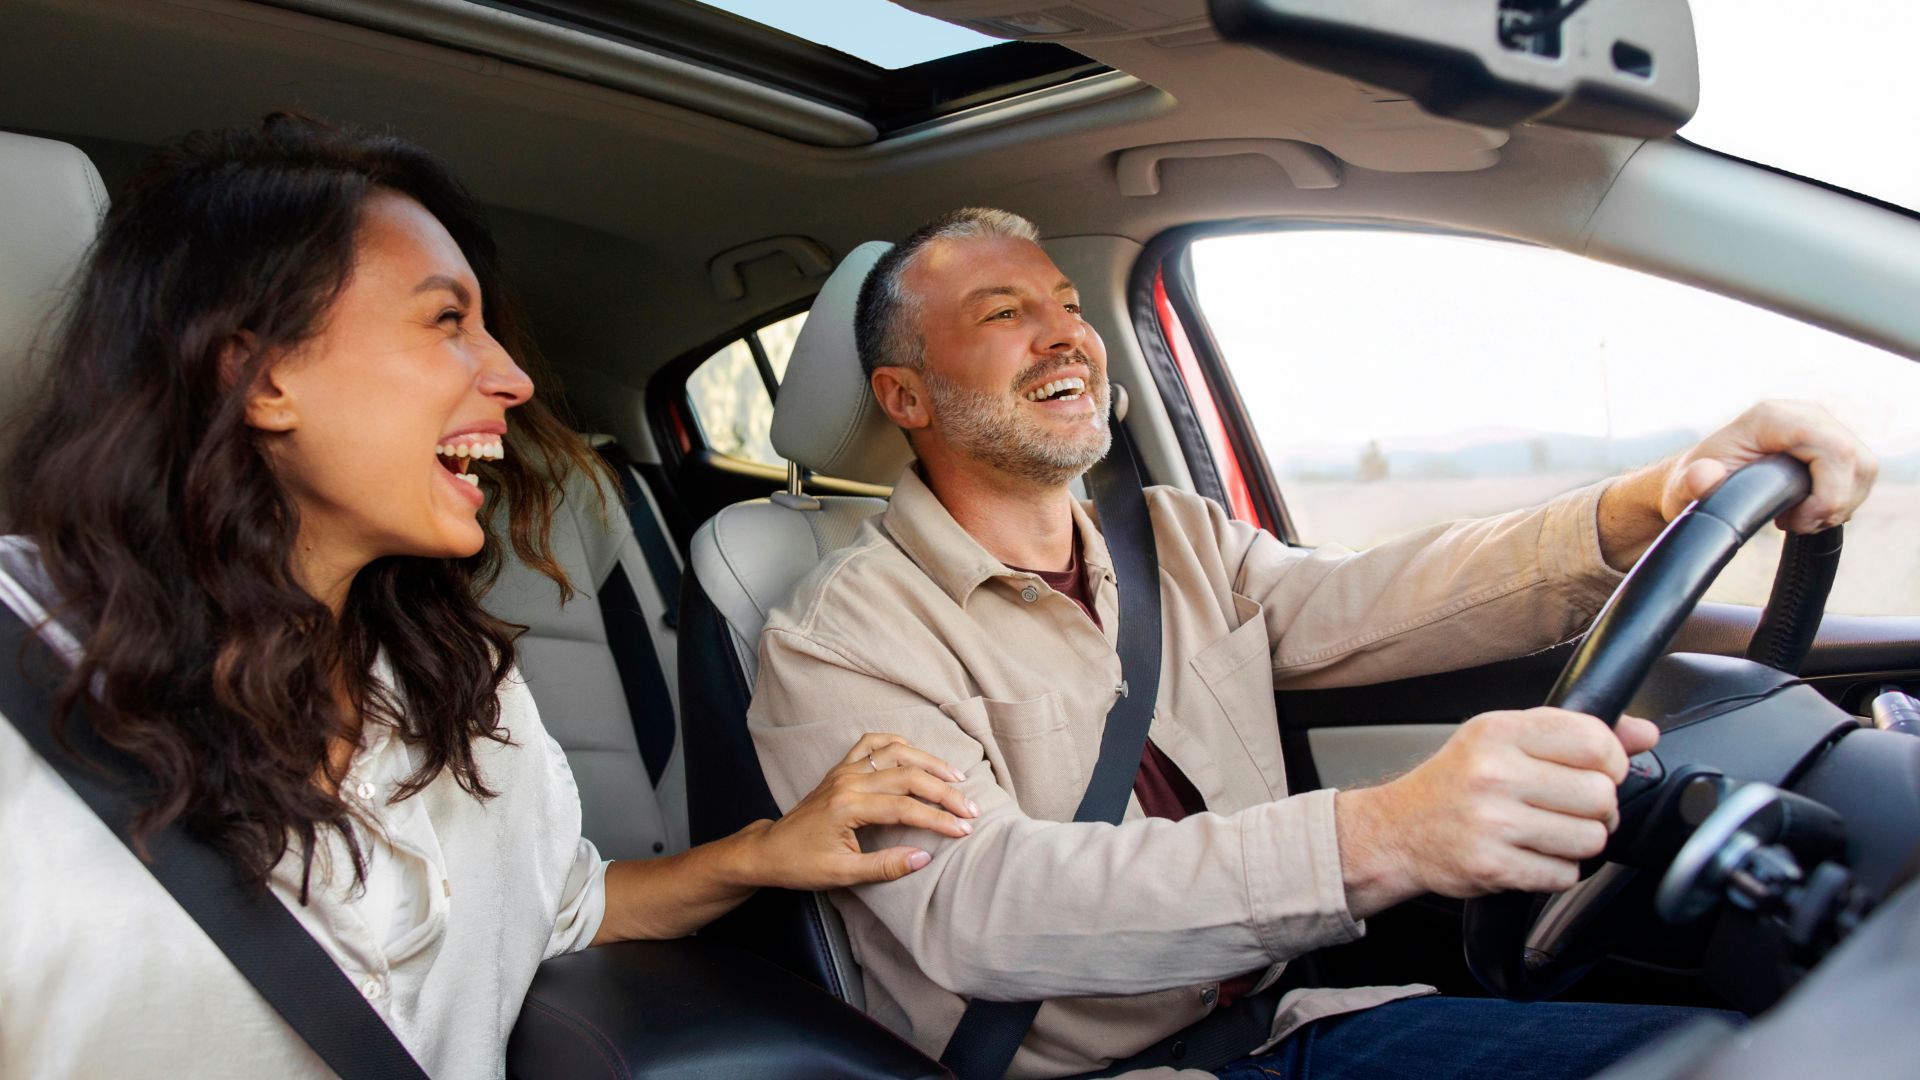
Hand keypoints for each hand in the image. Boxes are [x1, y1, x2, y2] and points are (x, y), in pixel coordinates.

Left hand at [743, 732, 978, 889]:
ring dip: (929, 762)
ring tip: (956, 778)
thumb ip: (885, 866)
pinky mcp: (841, 768)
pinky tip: (917, 754)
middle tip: (971, 808)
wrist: (769, 850)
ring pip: (895, 752)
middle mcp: (848, 781)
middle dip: (944, 791)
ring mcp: (844, 770)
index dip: (939, 819)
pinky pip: (872, 743)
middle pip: (908, 776)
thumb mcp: (843, 875)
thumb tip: (925, 857)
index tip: (964, 829)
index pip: (905, 808)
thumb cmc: (802, 865)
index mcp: (848, 806)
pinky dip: (898, 743)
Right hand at [1335, 708, 1660, 914]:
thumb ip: (1574, 732)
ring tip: (1549, 833)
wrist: (1398, 830)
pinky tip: (1530, 855)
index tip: (1598, 771)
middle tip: (1571, 809)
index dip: (1612, 762)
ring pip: (1590, 839)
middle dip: (1598, 808)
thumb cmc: (1456, 782)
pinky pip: (1564, 875)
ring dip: (1579, 842)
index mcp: (1500, 731)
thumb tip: (1645, 732)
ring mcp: (1492, 822)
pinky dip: (1556, 871)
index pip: (1594, 741)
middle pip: (1600, 795)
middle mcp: (1494, 773)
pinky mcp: (1492, 866)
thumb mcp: (1505, 739)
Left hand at [1664, 400, 1874, 532]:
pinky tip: (1809, 512)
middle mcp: (1803, 413)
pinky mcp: (1830, 443)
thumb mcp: (1684, 488)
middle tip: (1797, 524)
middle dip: (1835, 503)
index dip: (1829, 493)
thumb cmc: (1692, 484)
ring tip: (1800, 520)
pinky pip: (1860, 473)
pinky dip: (1842, 500)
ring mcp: (1821, 426)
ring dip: (1840, 504)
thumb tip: (1706, 475)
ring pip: (1864, 468)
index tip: (1794, 521)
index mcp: (1773, 417)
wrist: (1698, 479)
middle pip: (1857, 460)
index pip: (1835, 450)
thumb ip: (1693, 483)